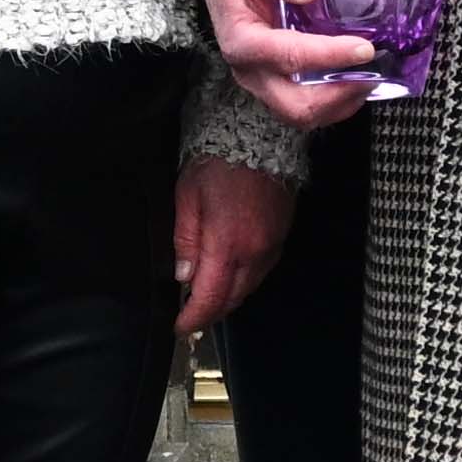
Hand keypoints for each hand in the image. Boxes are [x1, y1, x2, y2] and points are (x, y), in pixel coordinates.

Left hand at [173, 157, 297, 336]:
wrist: (258, 135)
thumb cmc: (218, 162)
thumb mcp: (187, 198)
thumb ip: (185, 241)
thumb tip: (184, 276)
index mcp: (228, 245)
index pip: (211, 298)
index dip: (194, 318)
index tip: (180, 327)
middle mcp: (255, 252)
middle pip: (233, 298)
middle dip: (211, 312)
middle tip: (191, 316)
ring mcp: (272, 245)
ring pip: (249, 287)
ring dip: (229, 297)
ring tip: (209, 297)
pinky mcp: (282, 235)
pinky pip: (262, 270)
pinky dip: (245, 280)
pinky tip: (231, 275)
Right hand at [201, 0, 383, 132]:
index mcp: (241, 39)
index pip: (289, 57)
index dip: (329, 55)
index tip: (363, 48)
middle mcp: (249, 70)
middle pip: (295, 105)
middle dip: (338, 94)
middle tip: (372, 72)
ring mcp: (261, 83)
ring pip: (302, 114)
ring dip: (339, 103)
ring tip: (369, 78)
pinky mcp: (273, 85)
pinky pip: (305, 109)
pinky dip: (333, 103)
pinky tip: (353, 81)